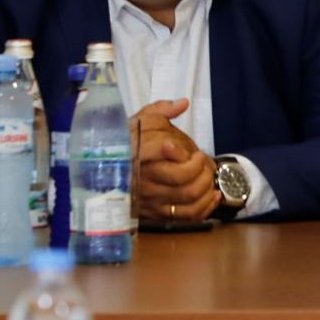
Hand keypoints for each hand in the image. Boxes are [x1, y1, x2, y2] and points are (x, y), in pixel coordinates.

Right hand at [132, 98, 217, 223]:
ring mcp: (150, 199)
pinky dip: (206, 206)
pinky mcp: (156, 214)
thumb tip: (182, 103)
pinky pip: (187, 216)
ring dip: (206, 184)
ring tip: (207, 174)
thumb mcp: (141, 121)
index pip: (157, 153)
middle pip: (181, 177)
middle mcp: (142, 180)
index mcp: (136, 154)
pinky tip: (212, 194)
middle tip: (201, 158)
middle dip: (200, 167)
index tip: (177, 145)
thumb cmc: (129, 144)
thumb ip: (161, 110)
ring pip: (188, 197)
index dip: (176, 150)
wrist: (107, 173)